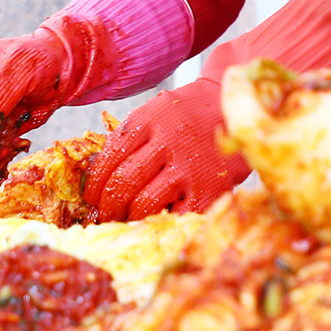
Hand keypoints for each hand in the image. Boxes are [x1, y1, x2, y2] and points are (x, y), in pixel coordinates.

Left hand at [83, 78, 248, 220]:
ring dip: (129, 218)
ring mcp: (190, 167)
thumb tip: (101, 178)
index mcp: (149, 119)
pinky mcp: (210, 189)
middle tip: (106, 215)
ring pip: (144, 203)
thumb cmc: (189, 114)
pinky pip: (177, 216)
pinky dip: (162, 223)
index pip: (109, 156)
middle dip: (108, 205)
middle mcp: (168, 141)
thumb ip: (132, 137)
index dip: (96, 183)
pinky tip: (156, 222)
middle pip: (123, 182)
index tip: (92, 197)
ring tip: (126, 221)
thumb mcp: (157, 110)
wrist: (237, 107)